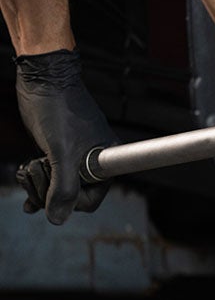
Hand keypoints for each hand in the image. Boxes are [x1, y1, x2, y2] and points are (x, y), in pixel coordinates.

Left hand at [15, 49, 116, 223]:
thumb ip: (62, 188)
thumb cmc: (58, 110)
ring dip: (37, 183)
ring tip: (28, 168)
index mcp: (105, 162)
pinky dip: (35, 179)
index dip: (70, 201)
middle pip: (71, 196)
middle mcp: (93, 162)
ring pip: (56, 186)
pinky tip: (24, 177)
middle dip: (47, 191)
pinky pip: (49, 175)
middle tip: (36, 173)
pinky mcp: (59, 151)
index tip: (54, 189)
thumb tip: (56, 219)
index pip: (90, 200)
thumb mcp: (61, 153)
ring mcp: (75, 156)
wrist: (43, 80)